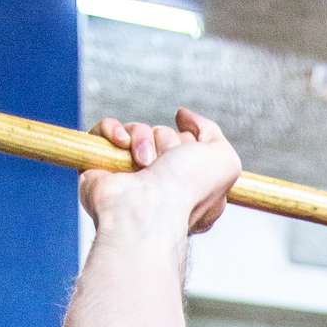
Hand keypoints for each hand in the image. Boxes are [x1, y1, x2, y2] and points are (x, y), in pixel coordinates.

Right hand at [79, 108, 241, 235]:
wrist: (146, 210)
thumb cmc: (187, 192)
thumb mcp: (225, 162)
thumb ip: (213, 134)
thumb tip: (184, 117)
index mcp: (189, 188)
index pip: (189, 146)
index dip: (192, 146)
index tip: (193, 161)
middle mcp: (160, 185)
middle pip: (164, 135)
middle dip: (168, 141)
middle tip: (167, 165)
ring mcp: (129, 177)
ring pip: (137, 132)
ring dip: (143, 139)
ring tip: (144, 163)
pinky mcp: (100, 169)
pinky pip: (104, 132)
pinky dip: (113, 131)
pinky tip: (122, 144)